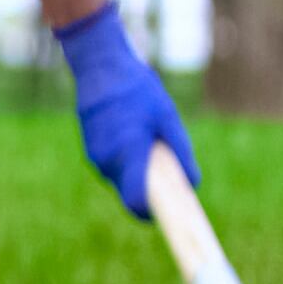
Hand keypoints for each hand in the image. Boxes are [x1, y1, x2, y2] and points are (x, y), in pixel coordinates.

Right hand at [55, 1, 195, 221]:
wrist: (99, 66)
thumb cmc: (137, 90)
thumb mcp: (167, 118)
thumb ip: (180, 153)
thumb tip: (192, 184)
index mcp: (128, 152)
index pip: (137, 203)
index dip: (154, 215)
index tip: (172, 217)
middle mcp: (107, 160)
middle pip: (131, 195)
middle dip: (152, 194)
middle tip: (172, 179)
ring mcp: (95, 156)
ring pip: (122, 181)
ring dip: (139, 176)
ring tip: (152, 148)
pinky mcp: (90, 150)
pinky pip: (114, 169)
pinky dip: (128, 165)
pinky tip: (136, 140)